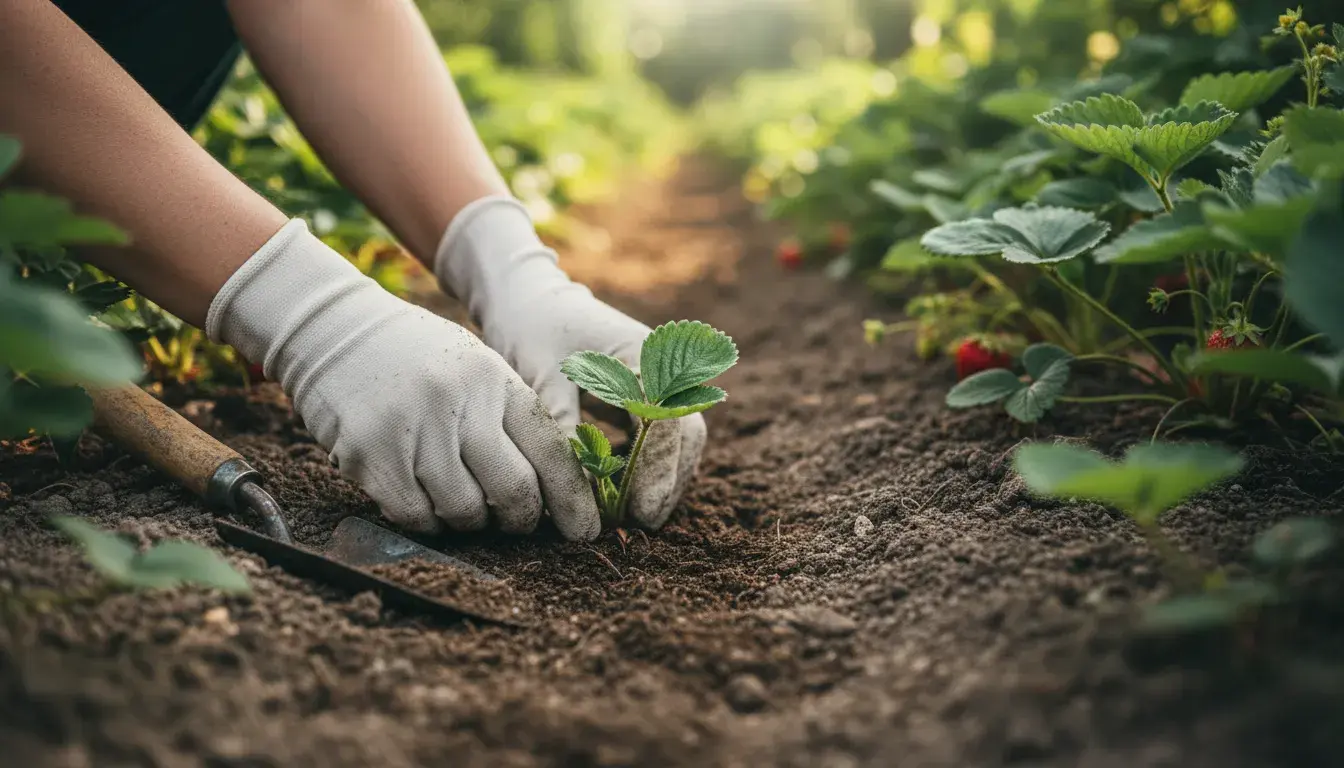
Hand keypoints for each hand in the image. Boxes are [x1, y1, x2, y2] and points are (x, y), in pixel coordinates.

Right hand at [207, 220, 600, 540]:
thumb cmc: (419, 359)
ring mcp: (411, 429)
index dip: (573, 499)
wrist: (335, 329)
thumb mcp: (477, 369)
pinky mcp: (369, 455)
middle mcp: (458, 403)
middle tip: (518, 522)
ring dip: (471, 520)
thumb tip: (553, 491)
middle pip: (513, 490)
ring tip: (464, 501)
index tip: (584, 531)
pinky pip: (415, 515)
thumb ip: (511, 420)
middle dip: (522, 518)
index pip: (551, 450)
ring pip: (464, 510)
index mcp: (495, 380)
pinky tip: (426, 500)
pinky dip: (428, 521)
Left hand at [436, 197, 706, 529]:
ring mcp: (658, 379)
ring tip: (636, 517)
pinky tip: (625, 494)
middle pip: (685, 432)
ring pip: (677, 438)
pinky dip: (647, 465)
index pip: (668, 421)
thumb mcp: (540, 377)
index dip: (659, 470)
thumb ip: (562, 428)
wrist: (524, 298)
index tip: (641, 510)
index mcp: (647, 354)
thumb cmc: (529, 329)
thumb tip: (575, 492)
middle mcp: (663, 366)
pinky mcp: (642, 393)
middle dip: (667, 481)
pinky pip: (657, 435)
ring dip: (661, 477)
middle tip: (642, 523)